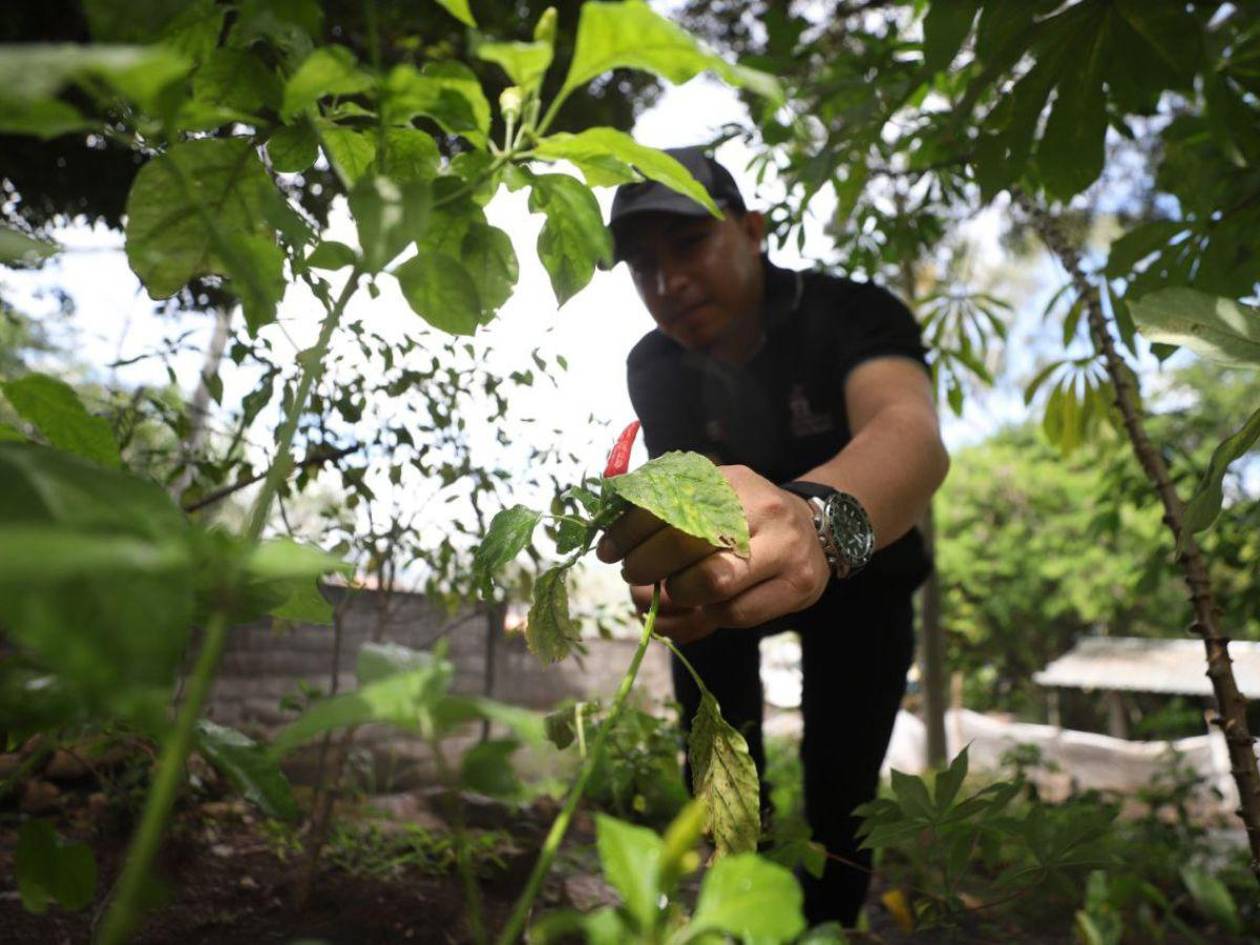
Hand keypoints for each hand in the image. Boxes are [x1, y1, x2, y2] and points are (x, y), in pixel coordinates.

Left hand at [599, 465, 830, 640]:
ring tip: (666, 591)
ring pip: (713, 582)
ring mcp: (785, 548)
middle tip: (633, 574)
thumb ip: (661, 506)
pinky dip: (704, 617)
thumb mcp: (709, 496)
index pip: (667, 501)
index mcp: (731, 480)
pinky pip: (735, 613)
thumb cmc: (745, 516)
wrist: (816, 529)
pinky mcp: (798, 586)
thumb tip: (609, 534)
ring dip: (676, 594)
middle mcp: (761, 508)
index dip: (629, 530)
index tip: (608, 549)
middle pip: (686, 541)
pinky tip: (694, 609)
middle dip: (647, 564)